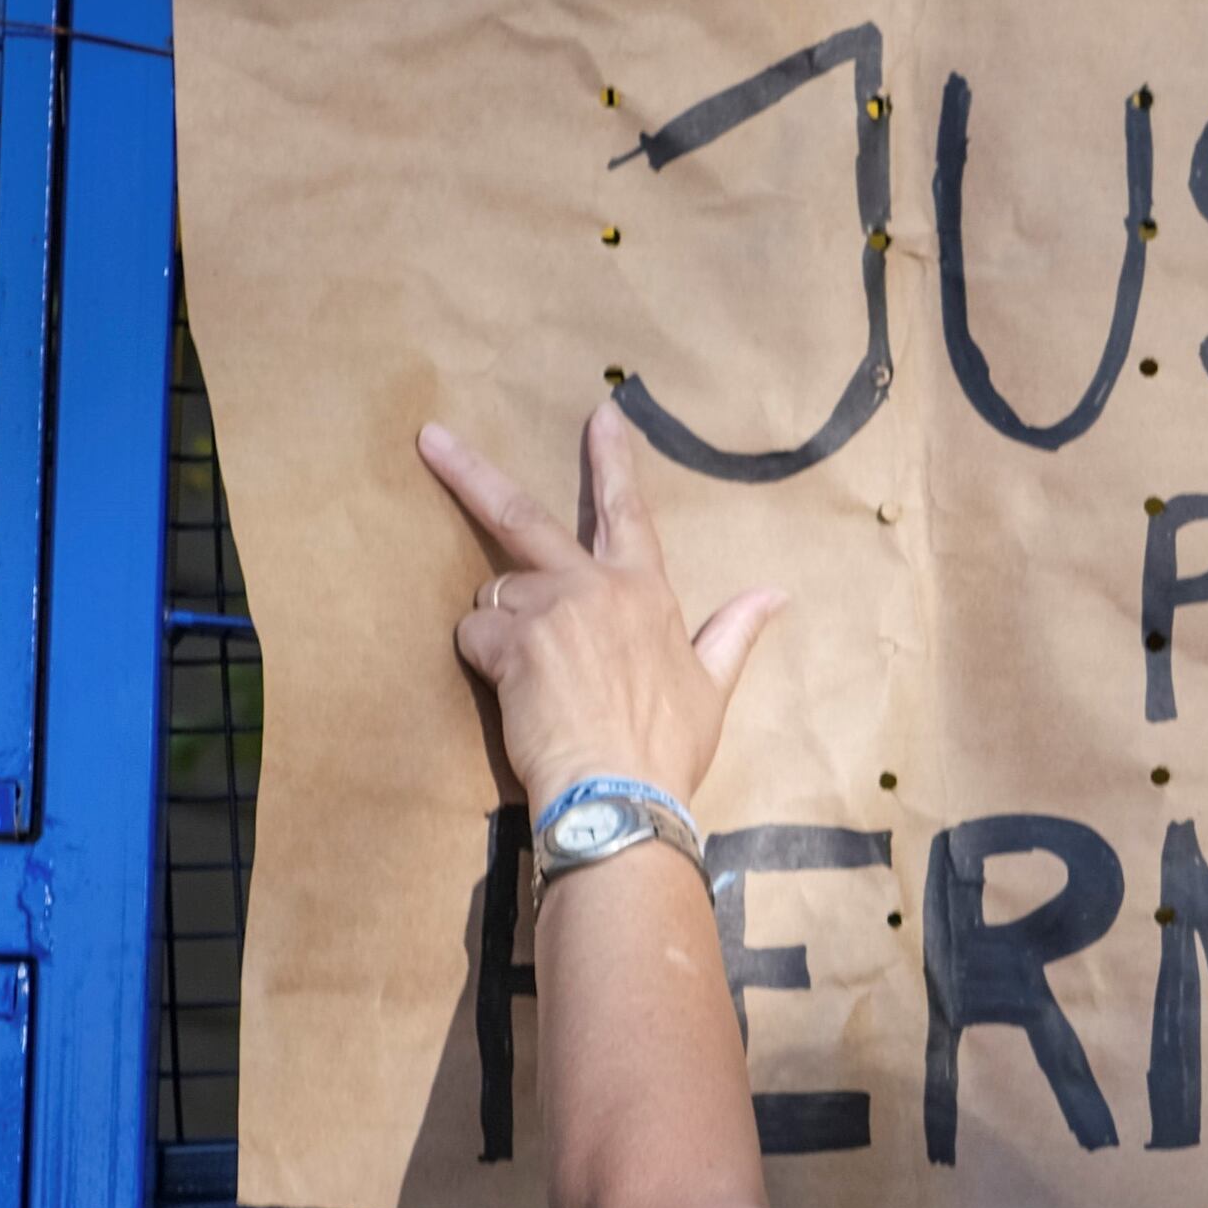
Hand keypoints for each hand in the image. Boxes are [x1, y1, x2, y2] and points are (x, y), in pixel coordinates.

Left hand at [432, 400, 786, 805]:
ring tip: (536, 683)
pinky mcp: (511, 643)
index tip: (601, 413)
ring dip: (503, 629)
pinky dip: (485, 660)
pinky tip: (517, 697)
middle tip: (431, 438)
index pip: (628, 511)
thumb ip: (734, 632)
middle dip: (470, 472)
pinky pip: (475, 634)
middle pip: (523, 516)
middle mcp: (595, 587)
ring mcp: (551, 611)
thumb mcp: (712, 688)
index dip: (612, 461)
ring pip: (496, 595)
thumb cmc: (668, 748)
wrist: (623, 794)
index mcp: (645, 592)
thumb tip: (777, 593)